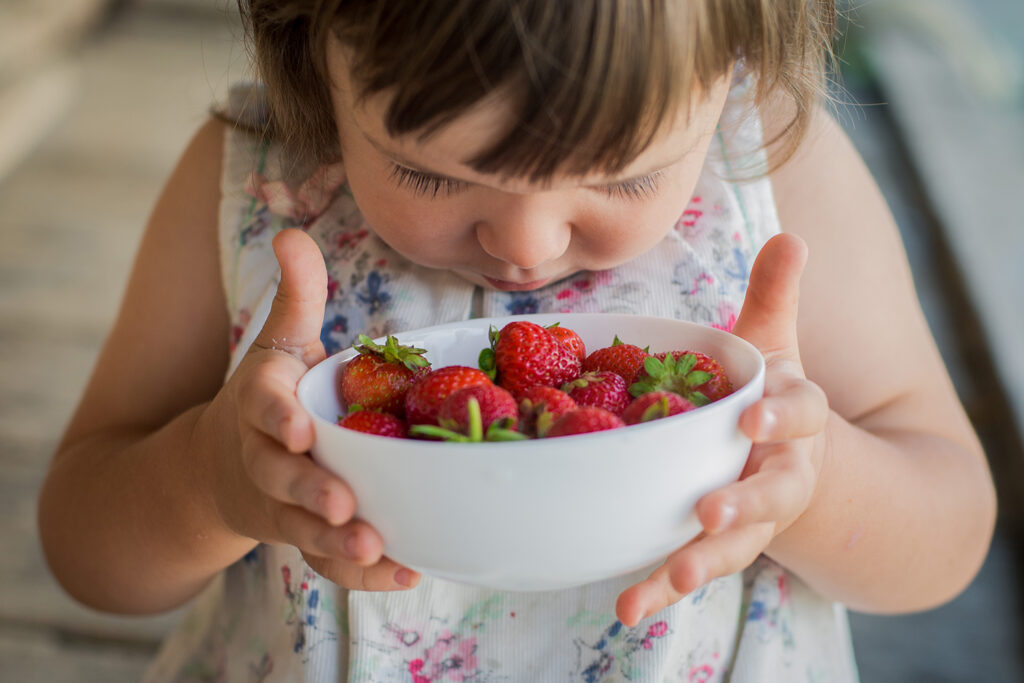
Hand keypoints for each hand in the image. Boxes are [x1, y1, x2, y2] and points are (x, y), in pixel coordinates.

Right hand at [205, 228, 420, 590]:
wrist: (220, 467)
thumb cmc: (268, 397)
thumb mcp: (278, 344)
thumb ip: (294, 294)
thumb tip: (292, 232)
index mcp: (260, 404)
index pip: (262, 406)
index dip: (277, 418)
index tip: (299, 429)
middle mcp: (264, 457)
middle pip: (280, 475)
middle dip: (310, 491)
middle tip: (345, 505)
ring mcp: (281, 503)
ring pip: (303, 527)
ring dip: (338, 543)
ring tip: (380, 549)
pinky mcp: (302, 535)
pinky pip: (326, 560)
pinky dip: (362, 574)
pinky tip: (407, 571)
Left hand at [616, 233, 827, 625]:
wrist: (797, 462)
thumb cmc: (771, 394)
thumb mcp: (776, 344)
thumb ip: (776, 295)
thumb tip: (789, 233)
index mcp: (792, 418)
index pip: (799, 411)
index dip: (780, 413)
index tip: (754, 416)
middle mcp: (779, 473)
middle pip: (771, 492)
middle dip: (743, 503)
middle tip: (710, 512)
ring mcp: (752, 517)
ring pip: (733, 545)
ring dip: (700, 560)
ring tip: (670, 580)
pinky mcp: (716, 545)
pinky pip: (689, 567)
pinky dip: (660, 590)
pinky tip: (628, 611)